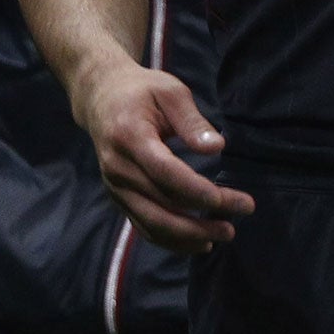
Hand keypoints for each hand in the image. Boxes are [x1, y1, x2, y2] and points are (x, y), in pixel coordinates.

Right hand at [78, 60, 254, 252]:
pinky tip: (197, 242)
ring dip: (187, 237)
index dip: (198, 192)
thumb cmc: (142, 91)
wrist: (100, 99)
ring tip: (222, 236)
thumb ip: (193, 121)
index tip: (230, 201)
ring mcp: (115, 186)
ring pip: (151, 223)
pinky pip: (143, 225)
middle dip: (199, 222)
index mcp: (130, 137)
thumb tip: (218, 147)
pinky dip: (170, 239)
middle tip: (233, 227)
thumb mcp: (171, 92)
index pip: (166, 174)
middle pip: (161, 206)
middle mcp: (118, 168)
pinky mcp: (118, 196)